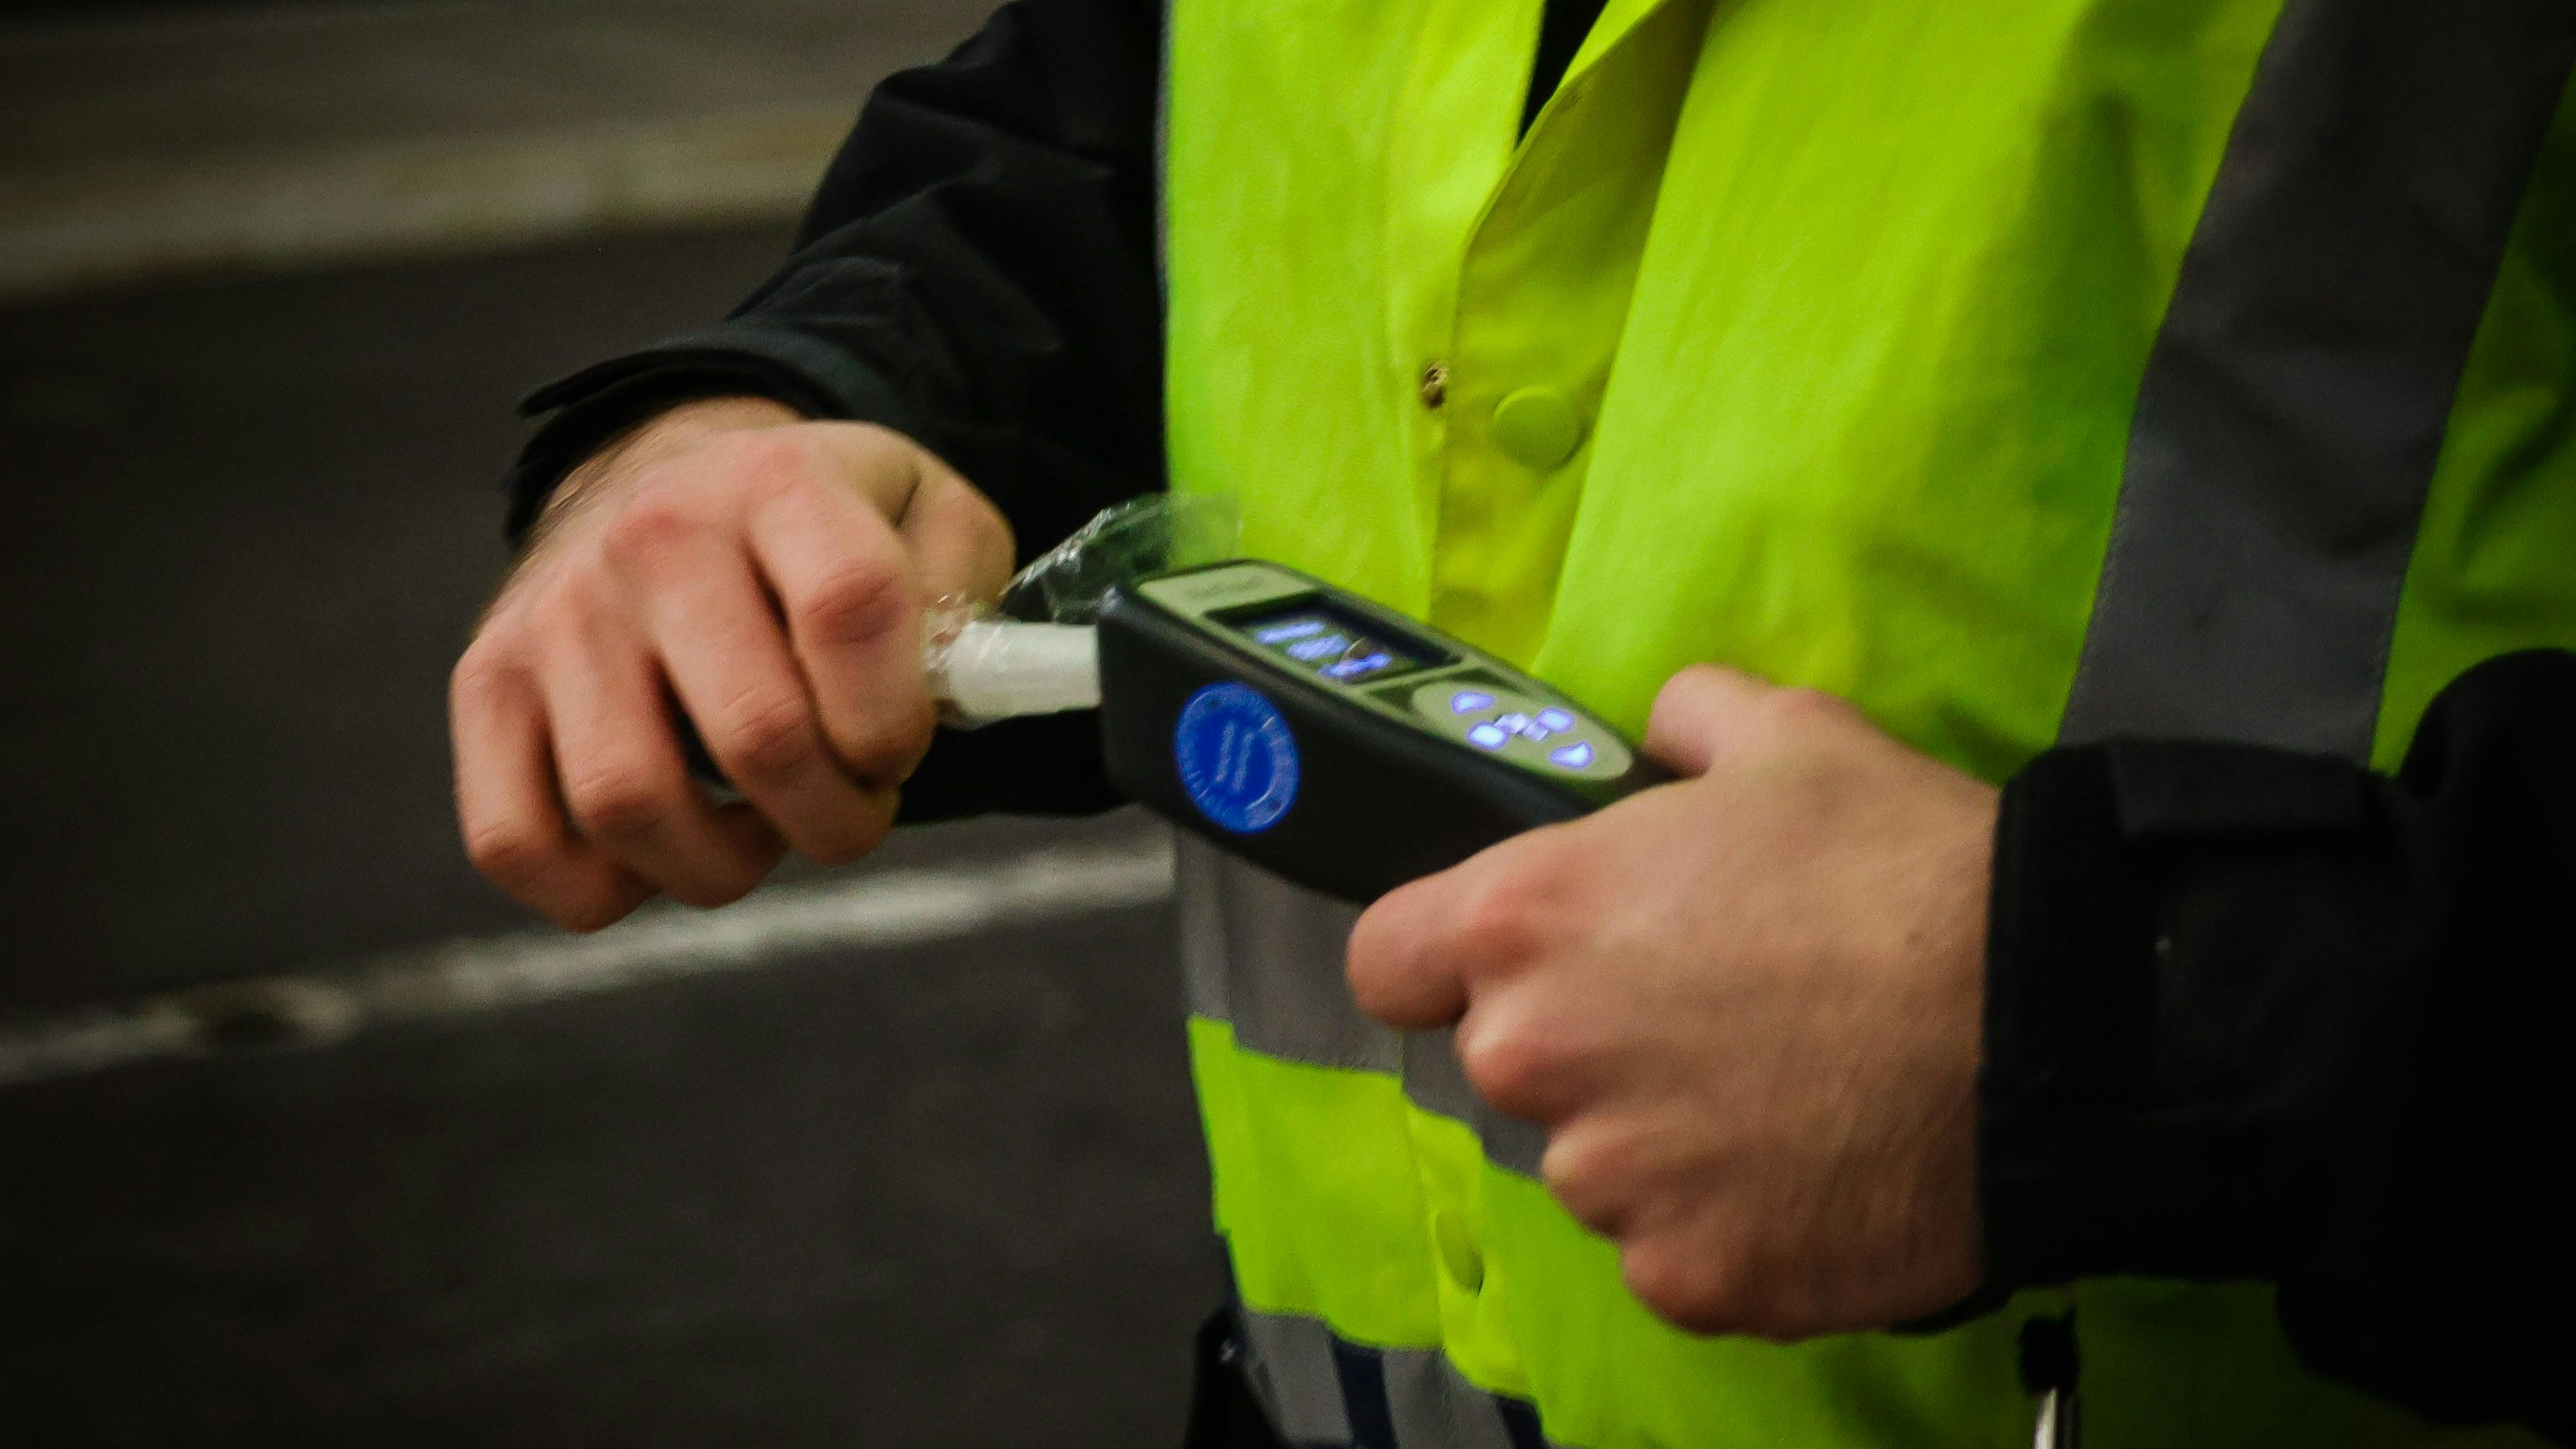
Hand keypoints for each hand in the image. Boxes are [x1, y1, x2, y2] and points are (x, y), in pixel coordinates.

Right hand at [451, 398, 1012, 929]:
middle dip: (835, 817)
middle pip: (756, 735)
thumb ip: (968, 591)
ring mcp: (557, 615)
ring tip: (762, 829)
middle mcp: (654, 539)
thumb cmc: (816, 532)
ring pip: (631, 803)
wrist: (670, 482)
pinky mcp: (488, 684)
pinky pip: (516, 840)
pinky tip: (664, 850)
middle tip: (850, 806)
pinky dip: (601, 889)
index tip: (899, 750)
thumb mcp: (925, 515)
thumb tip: (956, 689)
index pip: (852, 609)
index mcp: (779, 485)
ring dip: (724, 863)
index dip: (895, 721)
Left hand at [1346, 665, 1997, 1338]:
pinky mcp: (1688, 1278)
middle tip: (1711, 1014)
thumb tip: (1659, 730)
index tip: (1522, 960)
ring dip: (1658, 1138)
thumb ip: (1684, 721)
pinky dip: (1728, 1219)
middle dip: (1586, 1043)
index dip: (1444, 959)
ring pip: (1595, 1164)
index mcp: (1526, 920)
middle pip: (1508, 1064)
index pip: (1388, 963)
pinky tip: (1815, 1166)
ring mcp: (1610, 1183)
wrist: (2048, 1019)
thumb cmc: (1900, 862)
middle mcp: (1534, 1058)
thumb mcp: (1789, 735)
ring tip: (1783, 1092)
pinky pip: (1675, 1249)